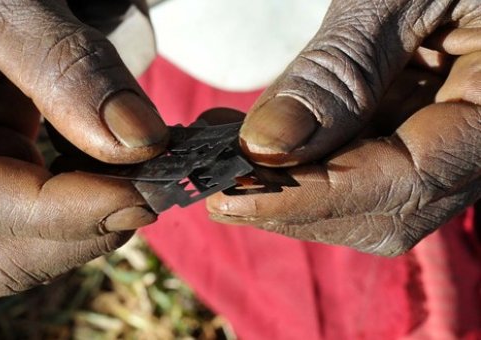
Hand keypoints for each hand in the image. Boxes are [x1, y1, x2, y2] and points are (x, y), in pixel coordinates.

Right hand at [0, 0, 166, 295]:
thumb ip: (67, 67)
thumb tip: (140, 144)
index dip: (64, 212)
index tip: (143, 192)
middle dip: (80, 230)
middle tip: (152, 185)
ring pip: (16, 248)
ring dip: (86, 223)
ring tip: (136, 170)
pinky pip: (28, 222)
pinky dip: (79, 205)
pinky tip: (109, 165)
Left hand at [208, 0, 479, 255]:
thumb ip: (337, 71)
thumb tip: (267, 148)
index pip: (411, 180)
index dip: (315, 198)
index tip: (232, 197)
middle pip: (389, 206)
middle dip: (296, 204)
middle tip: (216, 184)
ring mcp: (450, 131)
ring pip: (371, 196)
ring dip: (291, 186)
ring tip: (223, 156)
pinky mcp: (418, 121)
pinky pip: (362, 161)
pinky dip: (304, 160)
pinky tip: (253, 139)